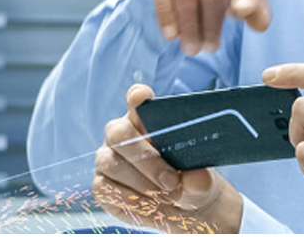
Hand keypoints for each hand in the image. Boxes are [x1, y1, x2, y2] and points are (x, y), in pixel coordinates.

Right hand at [93, 84, 244, 232]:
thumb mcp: (202, 181)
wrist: (181, 207)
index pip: (137, 99)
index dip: (137, 97)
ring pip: (113, 164)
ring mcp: (107, 158)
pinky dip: (132, 200)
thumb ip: (199, 179)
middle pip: (119, 133)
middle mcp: (121, 134)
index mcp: (147, 119)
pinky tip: (151, 205)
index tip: (143, 98)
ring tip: (168, 197)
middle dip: (146, 158)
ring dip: (142, 183)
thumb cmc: (190, 181)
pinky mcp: (101, 183)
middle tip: (172, 181)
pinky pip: (107, 188)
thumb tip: (197, 179)